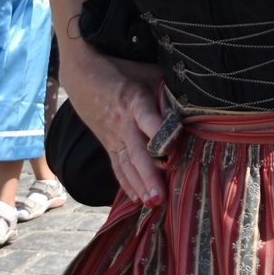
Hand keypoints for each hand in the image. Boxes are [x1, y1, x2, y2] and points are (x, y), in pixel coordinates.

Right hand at [63, 50, 167, 205]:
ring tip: (152, 203)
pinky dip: (127, 184)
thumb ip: (167, 92)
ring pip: (126, 165)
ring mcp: (113, 136)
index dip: (160, 134)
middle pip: (137, 152)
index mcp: (135, 100)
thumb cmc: (123, 71)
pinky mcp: (108, 144)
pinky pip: (117, 166)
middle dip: (149, 176)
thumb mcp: (148, 72)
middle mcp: (123, 122)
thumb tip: (192, 107)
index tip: (172, 151)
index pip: (148, 119)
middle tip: (160, 196)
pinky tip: (137, 200)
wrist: (82, 75)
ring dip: (139, 186)